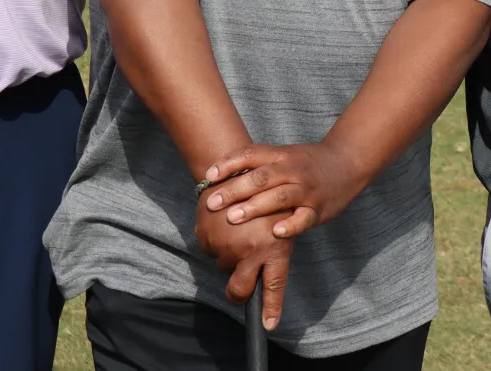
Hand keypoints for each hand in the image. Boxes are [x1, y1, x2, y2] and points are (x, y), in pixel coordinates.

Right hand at [194, 191, 295, 329]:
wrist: (245, 164)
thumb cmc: (272, 195)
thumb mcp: (284, 221)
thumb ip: (275, 250)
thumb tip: (262, 281)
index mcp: (274, 248)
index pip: (273, 286)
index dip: (270, 308)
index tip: (268, 325)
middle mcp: (250, 249)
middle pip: (240, 287)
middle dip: (238, 294)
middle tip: (239, 290)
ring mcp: (226, 243)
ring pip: (223, 265)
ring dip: (228, 255)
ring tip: (237, 232)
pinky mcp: (207, 233)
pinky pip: (208, 249)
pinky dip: (213, 239)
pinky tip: (221, 222)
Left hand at [200, 142, 366, 239]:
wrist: (348, 162)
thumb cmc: (307, 163)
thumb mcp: (284, 155)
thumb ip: (258, 165)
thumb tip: (219, 177)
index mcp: (281, 155)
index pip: (251, 155)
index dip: (229, 164)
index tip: (210, 175)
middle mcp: (293, 170)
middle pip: (261, 178)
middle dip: (234, 190)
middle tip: (212, 202)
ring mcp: (306, 189)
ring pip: (279, 197)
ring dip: (254, 207)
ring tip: (232, 217)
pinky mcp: (319, 209)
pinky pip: (304, 218)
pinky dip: (290, 225)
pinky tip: (276, 232)